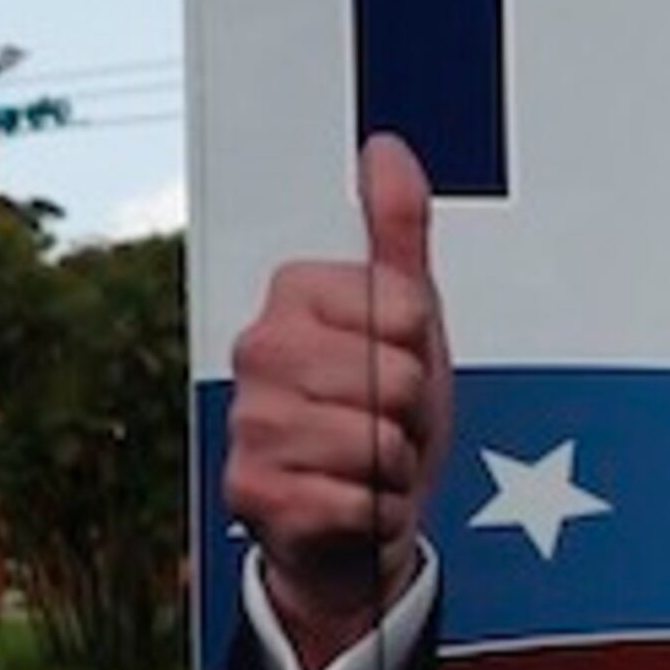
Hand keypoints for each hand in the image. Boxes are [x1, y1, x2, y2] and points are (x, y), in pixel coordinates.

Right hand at [221, 134, 453, 669]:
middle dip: (412, 415)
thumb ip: (396, 231)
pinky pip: (357, 497)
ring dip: (395, 467)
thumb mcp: (406, 316)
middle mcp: (256, 352)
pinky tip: (352, 506)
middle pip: (395, 377)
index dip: (421, 349)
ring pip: (376, 439)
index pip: (405, 309)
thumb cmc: (383, 416)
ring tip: (369, 465)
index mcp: (292, 298)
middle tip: (386, 424)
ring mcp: (248, 422)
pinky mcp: (250, 490)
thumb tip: (388, 147)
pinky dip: (376, 513)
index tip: (396, 363)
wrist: (353, 522)